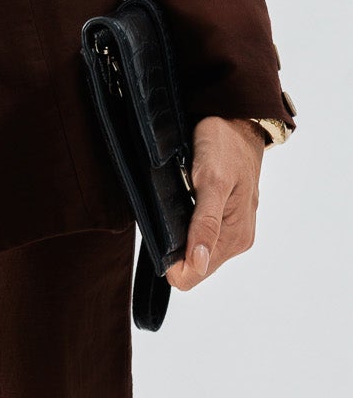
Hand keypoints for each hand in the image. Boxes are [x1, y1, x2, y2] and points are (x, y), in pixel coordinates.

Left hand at [165, 115, 265, 291]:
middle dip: (174, 246)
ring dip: (179, 233)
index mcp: (235, 237)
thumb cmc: (225, 146)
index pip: (193, 275)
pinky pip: (198, 234)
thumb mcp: (212, 181)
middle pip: (192, 266)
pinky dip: (185, 223)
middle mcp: (236, 239)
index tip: (160, 233)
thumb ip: (206, 225)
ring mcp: (231, 230)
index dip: (171, 262)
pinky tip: (183, 202)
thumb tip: (198, 265)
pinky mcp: (224, 218)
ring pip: (193, 250)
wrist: (237, 122)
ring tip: (176, 203)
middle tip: (168, 211)